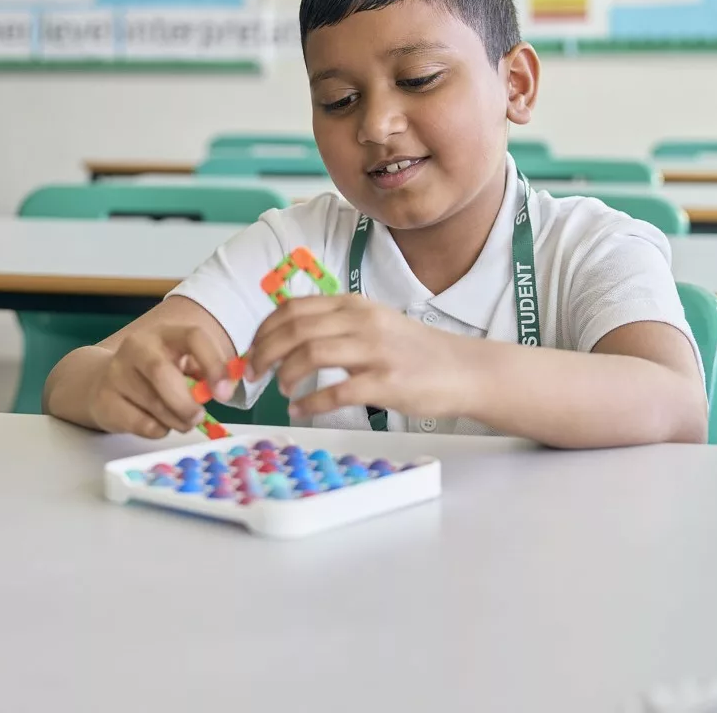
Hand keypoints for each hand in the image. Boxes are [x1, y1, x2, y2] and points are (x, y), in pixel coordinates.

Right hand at [87, 325, 236, 438]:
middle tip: (199, 417)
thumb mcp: (179, 365)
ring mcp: (117, 372)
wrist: (99, 382)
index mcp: (165, 334)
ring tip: (183, 422)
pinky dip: (157, 430)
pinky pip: (139, 423)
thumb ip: (204, 375)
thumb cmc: (151, 376)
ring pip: (153, 403)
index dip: (214, 363)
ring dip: (176, 420)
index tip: (225, 392)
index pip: (193, 337)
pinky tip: (157, 423)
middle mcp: (138, 347)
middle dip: (186, 402)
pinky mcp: (105, 400)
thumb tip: (227, 387)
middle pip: (162, 371)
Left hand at [246, 296, 468, 420]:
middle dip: (265, 353)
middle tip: (254, 374)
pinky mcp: (387, 382)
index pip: (293, 308)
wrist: (464, 369)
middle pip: (295, 330)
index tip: (252, 350)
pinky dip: (310, 403)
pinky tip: (301, 410)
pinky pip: (337, 391)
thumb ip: (335, 325)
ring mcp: (375, 351)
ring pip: (310, 354)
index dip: (264, 330)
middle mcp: (362, 322)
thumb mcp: (373, 323)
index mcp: (354, 305)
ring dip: (285, 375)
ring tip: (282, 391)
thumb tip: (286, 337)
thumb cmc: (414, 351)